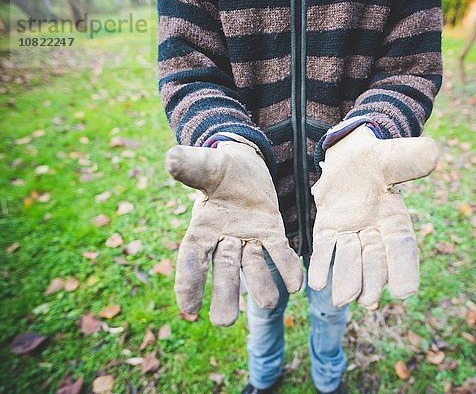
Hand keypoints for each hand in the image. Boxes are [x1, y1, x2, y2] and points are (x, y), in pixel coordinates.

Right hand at [165, 138, 303, 325]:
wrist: (245, 165)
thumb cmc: (219, 168)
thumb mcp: (206, 165)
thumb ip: (190, 167)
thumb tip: (170, 160)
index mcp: (201, 228)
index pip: (191, 257)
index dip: (188, 281)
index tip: (188, 308)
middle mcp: (223, 240)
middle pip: (223, 270)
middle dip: (224, 294)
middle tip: (223, 322)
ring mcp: (248, 240)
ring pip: (252, 265)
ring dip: (260, 285)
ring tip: (270, 304)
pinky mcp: (271, 233)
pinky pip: (278, 251)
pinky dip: (285, 266)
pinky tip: (296, 283)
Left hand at [308, 125, 437, 307]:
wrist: (347, 158)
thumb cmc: (374, 157)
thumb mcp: (391, 155)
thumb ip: (410, 158)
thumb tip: (433, 154)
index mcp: (395, 218)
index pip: (402, 247)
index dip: (404, 269)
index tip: (405, 292)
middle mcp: (374, 232)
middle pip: (375, 260)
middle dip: (371, 280)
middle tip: (368, 302)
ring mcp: (350, 234)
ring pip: (349, 259)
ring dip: (347, 279)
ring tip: (342, 299)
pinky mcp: (328, 231)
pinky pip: (325, 250)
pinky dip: (322, 265)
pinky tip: (317, 283)